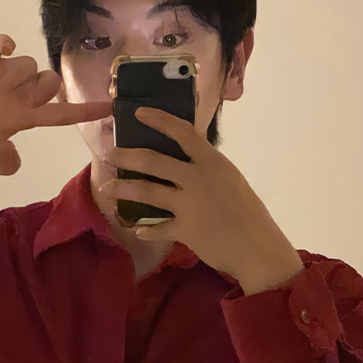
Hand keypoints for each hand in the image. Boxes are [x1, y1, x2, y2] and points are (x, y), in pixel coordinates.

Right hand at [0, 36, 109, 175]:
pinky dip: (6, 45)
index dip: (85, 111)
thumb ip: (0, 163)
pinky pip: (6, 43)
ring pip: (29, 64)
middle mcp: (16, 93)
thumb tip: (18, 160)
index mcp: (20, 117)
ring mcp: (1, 72)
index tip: (110, 107)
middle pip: (51, 83)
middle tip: (21, 96)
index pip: (60, 115)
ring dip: (19, 73)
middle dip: (46, 87)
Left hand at [105, 109, 303, 293]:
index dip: (159, 121)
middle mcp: (198, 178)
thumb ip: (208, 171)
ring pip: (147, 191)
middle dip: (127, 156)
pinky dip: (146, 229)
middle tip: (109, 154)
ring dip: (123, 189)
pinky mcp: (184, 229)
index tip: (139, 114)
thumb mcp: (231, 181)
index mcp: (213, 162)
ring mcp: (189, 204)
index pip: (183, 133)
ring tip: (106, 189)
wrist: (256, 248)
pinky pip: (157, 227)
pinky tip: (136, 229)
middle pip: (154, 161)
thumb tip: (187, 164)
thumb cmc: (249, 214)